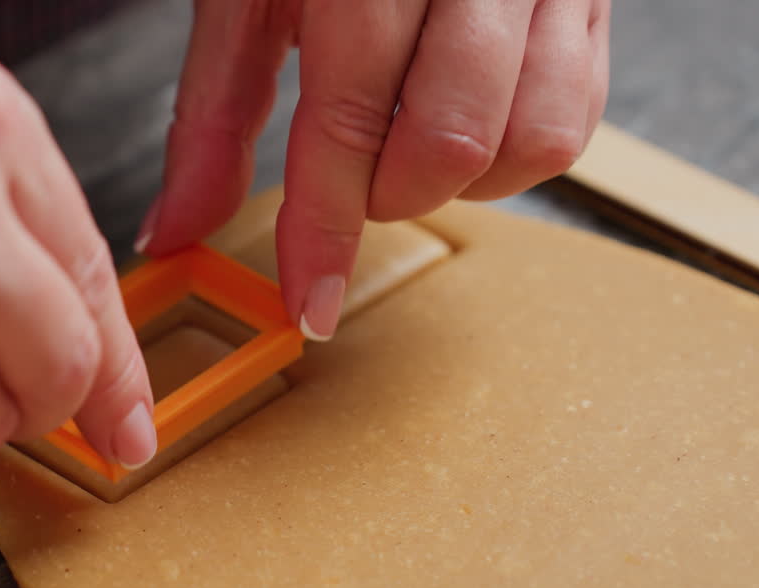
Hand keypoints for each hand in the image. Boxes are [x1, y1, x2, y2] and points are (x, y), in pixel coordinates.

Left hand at [137, 0, 610, 339]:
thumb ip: (215, 113)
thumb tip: (179, 228)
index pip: (350, 123)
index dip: (325, 230)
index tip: (309, 303)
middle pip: (452, 143)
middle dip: (389, 197)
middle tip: (352, 176)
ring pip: (534, 140)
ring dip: (460, 181)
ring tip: (408, 137)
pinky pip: (579, 114)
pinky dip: (516, 151)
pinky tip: (465, 119)